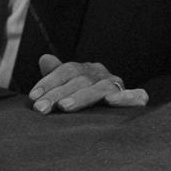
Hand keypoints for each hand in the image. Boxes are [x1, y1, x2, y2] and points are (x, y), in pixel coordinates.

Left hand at [28, 54, 148, 114]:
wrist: (112, 112)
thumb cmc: (83, 102)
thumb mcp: (68, 89)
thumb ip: (57, 75)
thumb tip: (44, 58)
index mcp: (87, 71)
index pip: (67, 70)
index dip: (50, 81)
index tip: (33, 96)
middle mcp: (103, 75)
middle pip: (81, 80)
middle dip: (59, 93)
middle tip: (41, 108)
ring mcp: (119, 86)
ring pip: (101, 88)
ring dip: (83, 96)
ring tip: (65, 106)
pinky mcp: (136, 99)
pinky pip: (136, 96)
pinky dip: (126, 97)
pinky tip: (111, 101)